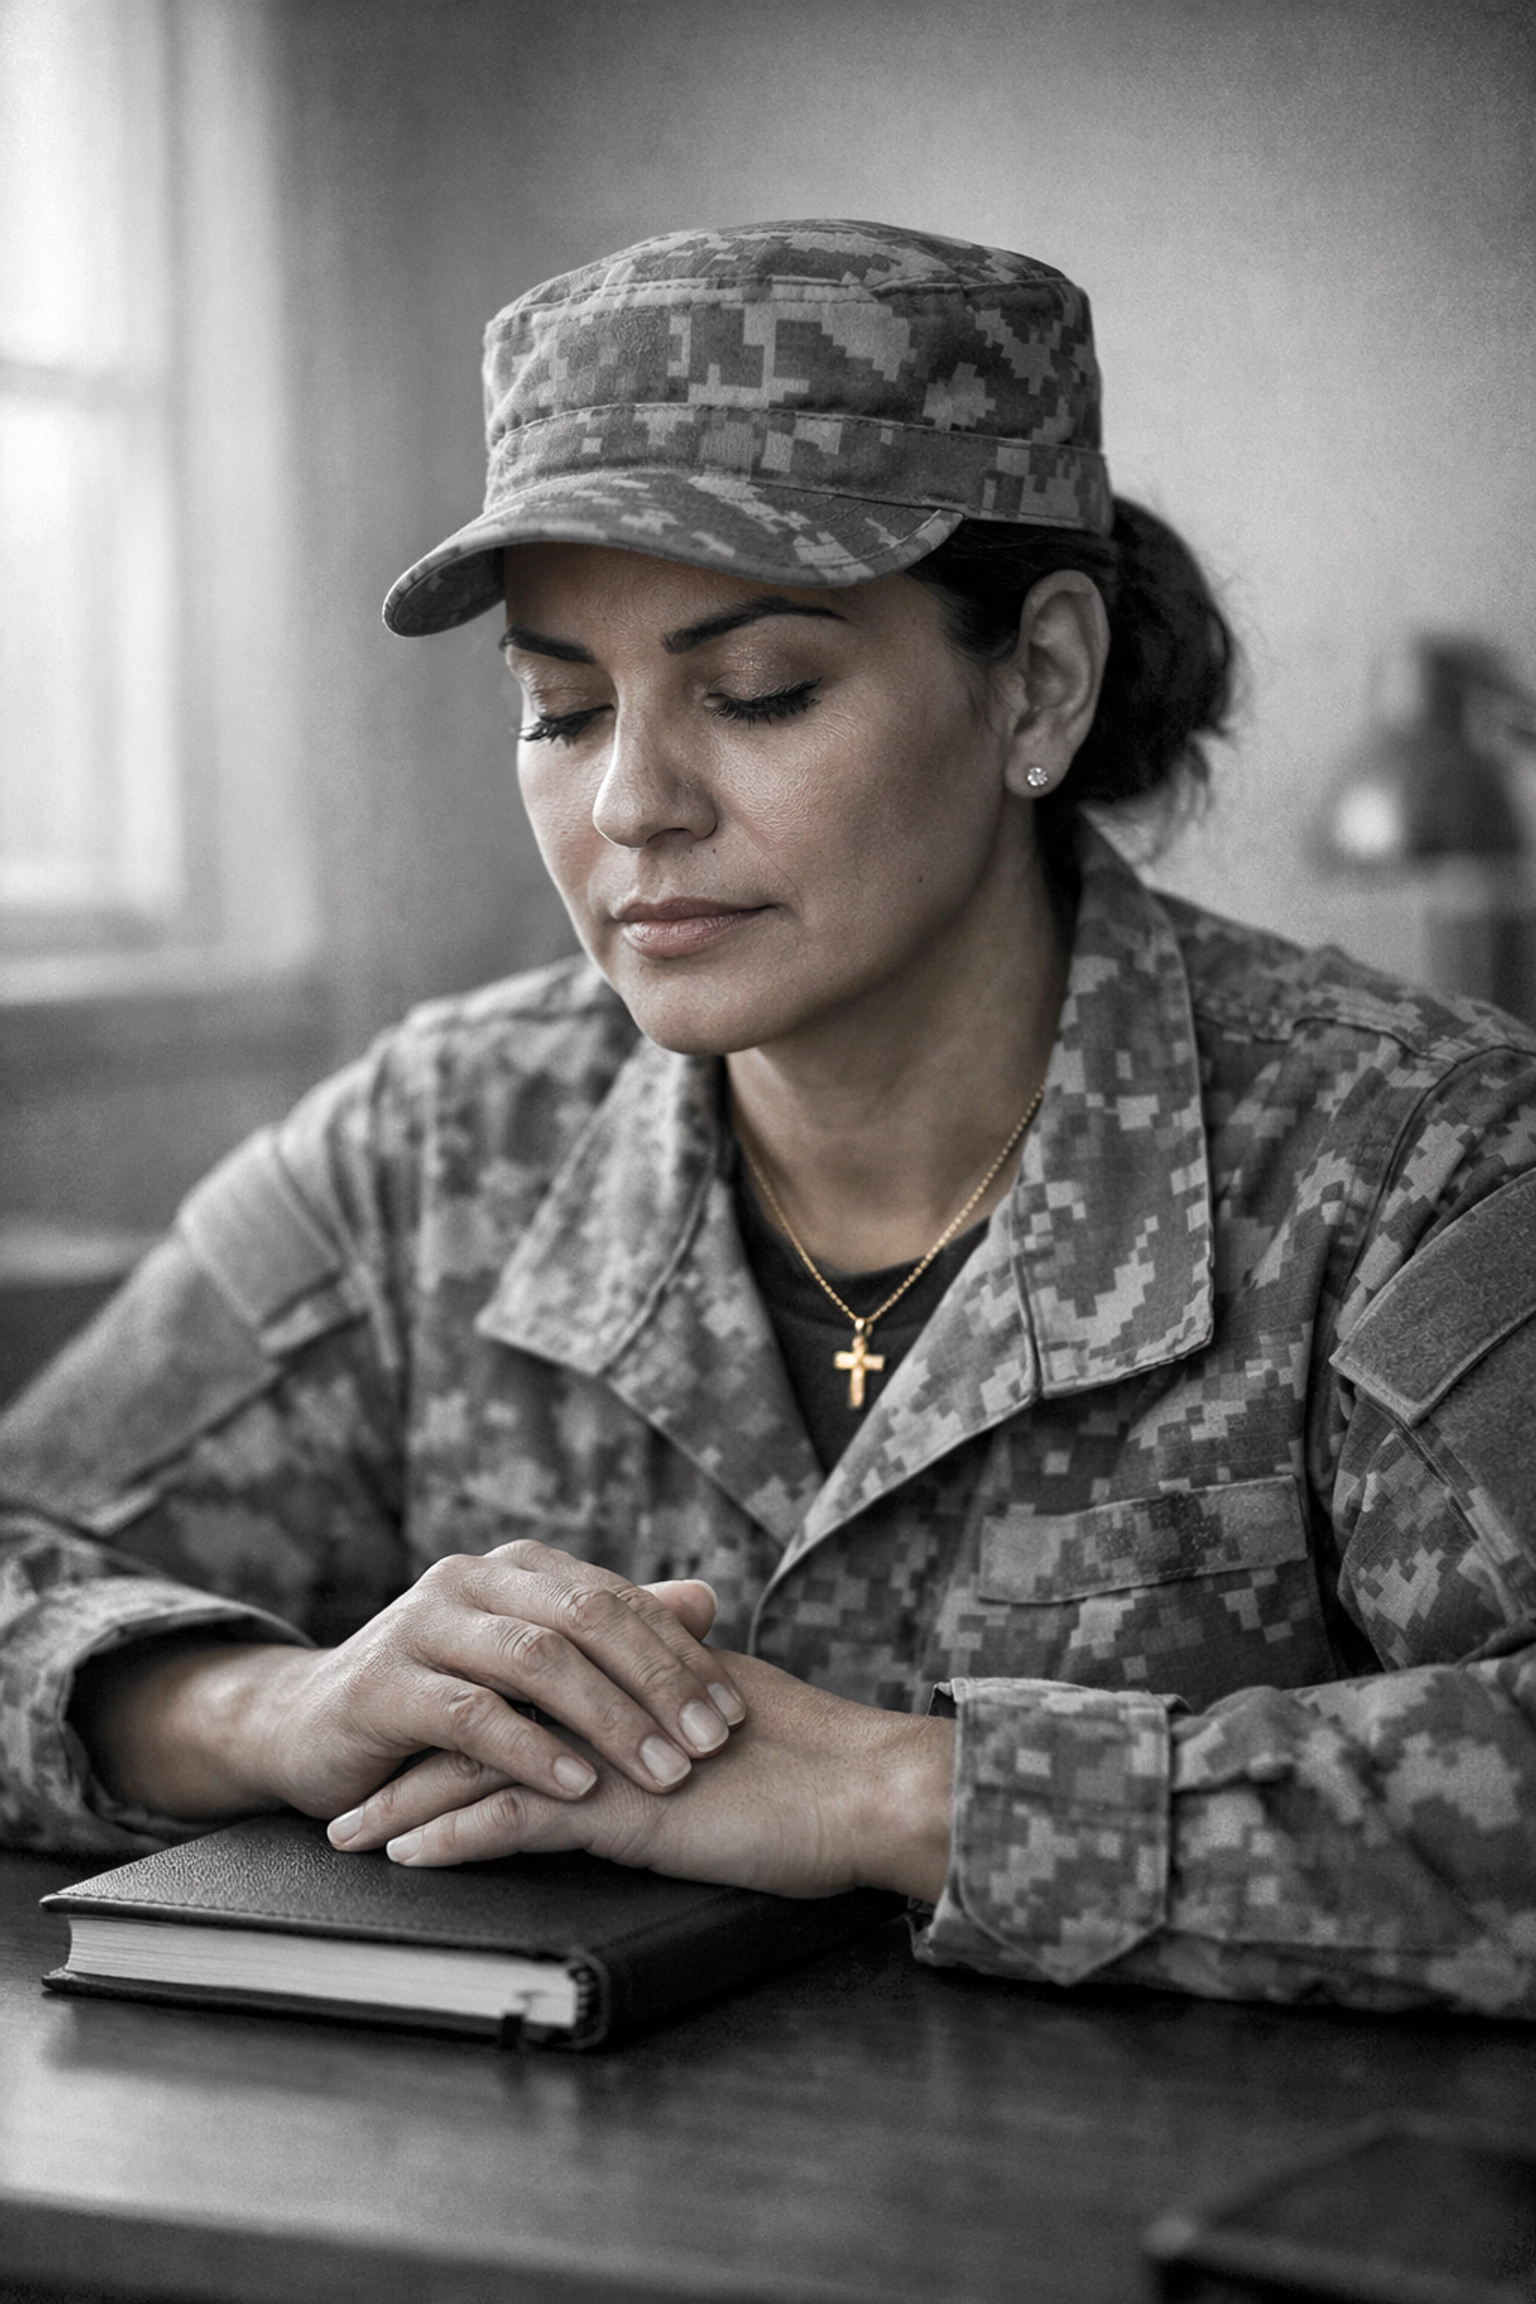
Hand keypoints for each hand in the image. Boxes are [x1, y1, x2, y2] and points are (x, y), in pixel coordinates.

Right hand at [76, 1553, 744, 1824]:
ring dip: (609, 1720)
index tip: (735, 1714)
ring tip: (664, 1772)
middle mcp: (470, 1580)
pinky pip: (471, 1714)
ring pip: (537, 1661)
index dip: (682, 1655)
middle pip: (587, 1619)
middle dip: (660, 1682)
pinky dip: (532, 1750)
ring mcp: (422, 1627)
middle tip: (713, 1743)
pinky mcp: (382, 1686)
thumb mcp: (528, 1660)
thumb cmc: (435, 1698)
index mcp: (516, 1569)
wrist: (306, 1726)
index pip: (618, 1600)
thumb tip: (706, 1599)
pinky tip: (578, 1787)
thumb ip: (611, 1627)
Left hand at [328, 1651, 955, 1902]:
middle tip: (344, 1785)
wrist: (866, 1791)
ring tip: (346, 1831)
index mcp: (632, 1678)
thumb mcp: (729, 1725)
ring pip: (479, 1765)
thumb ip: (679, 1706)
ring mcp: (607, 1749)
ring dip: (404, 1801)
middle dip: (405, 1753)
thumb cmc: (819, 1776)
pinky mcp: (618, 1802)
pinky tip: (406, 1855)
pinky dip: (451, 1836)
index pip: (524, 1686)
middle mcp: (607, 1702)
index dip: (461, 1708)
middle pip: (480, 1717)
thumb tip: (648, 1712)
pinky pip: (511, 1817)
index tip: (407, 1735)